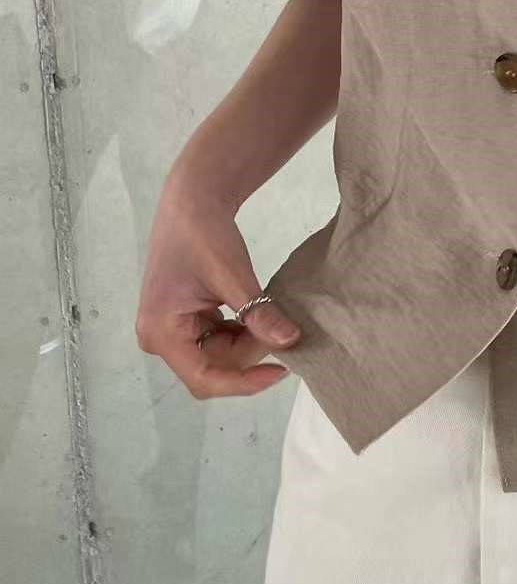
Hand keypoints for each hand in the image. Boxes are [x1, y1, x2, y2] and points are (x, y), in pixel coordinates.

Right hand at [135, 172, 301, 400]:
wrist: (193, 201)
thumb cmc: (205, 234)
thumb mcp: (233, 275)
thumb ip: (258, 313)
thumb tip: (290, 342)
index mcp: (160, 332)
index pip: (204, 378)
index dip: (244, 382)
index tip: (281, 370)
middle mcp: (159, 338)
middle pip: (212, 368)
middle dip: (249, 353)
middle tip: (280, 327)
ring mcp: (171, 330)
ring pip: (218, 356)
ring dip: (247, 341)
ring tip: (270, 315)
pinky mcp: (184, 320)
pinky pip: (217, 340)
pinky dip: (241, 332)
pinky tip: (257, 315)